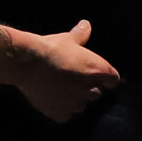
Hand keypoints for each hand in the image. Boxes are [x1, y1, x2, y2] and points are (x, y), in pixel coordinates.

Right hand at [5, 20, 120, 121]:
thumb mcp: (68, 39)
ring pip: (80, 105)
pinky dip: (60, 109)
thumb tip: (86, 25)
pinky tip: (51, 98)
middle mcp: (91, 90)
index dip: (105, 77)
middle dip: (87, 87)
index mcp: (99, 71)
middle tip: (71, 78)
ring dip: (74, 99)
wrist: (28, 63)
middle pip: (96, 93)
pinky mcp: (60, 113)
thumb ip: (81, 35)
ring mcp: (76, 104)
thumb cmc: (50, 49)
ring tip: (59, 87)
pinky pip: (65, 115)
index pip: (113, 80)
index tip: (96, 74)